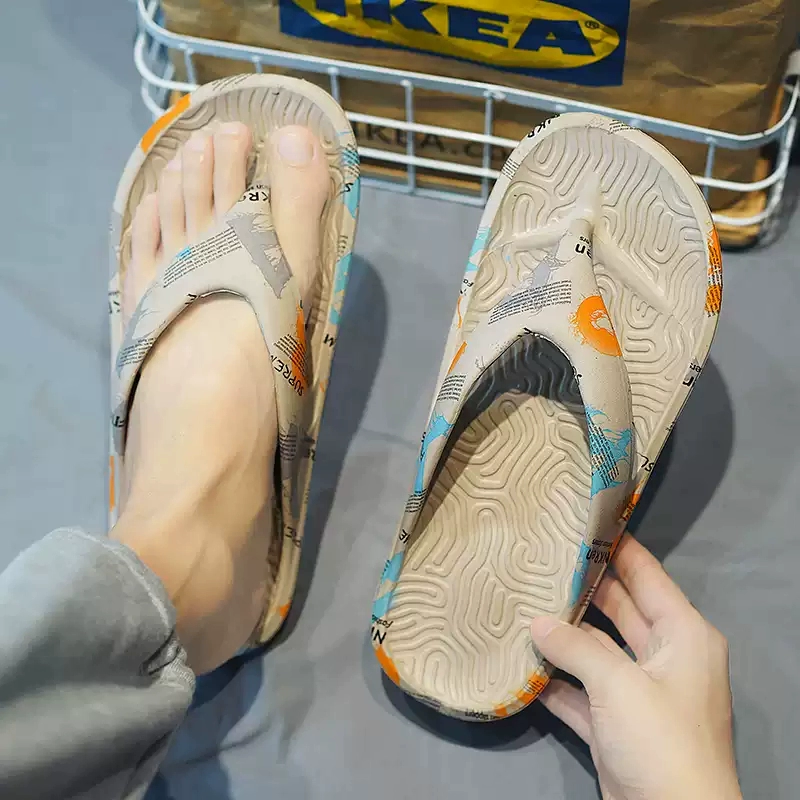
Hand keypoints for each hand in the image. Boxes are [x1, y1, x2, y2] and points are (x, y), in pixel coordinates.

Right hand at [530, 533, 741, 799]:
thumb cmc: (660, 738)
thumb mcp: (618, 683)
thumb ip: (574, 646)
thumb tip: (536, 622)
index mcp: (682, 634)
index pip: (648, 575)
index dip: (618, 547)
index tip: (581, 521)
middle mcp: (663, 656)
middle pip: (619, 608)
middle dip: (582, 589)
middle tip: (540, 560)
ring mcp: (638, 692)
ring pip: (596, 650)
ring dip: (563, 636)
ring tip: (521, 604)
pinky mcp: (616, 724)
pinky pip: (582, 690)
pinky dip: (557, 680)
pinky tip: (523, 662)